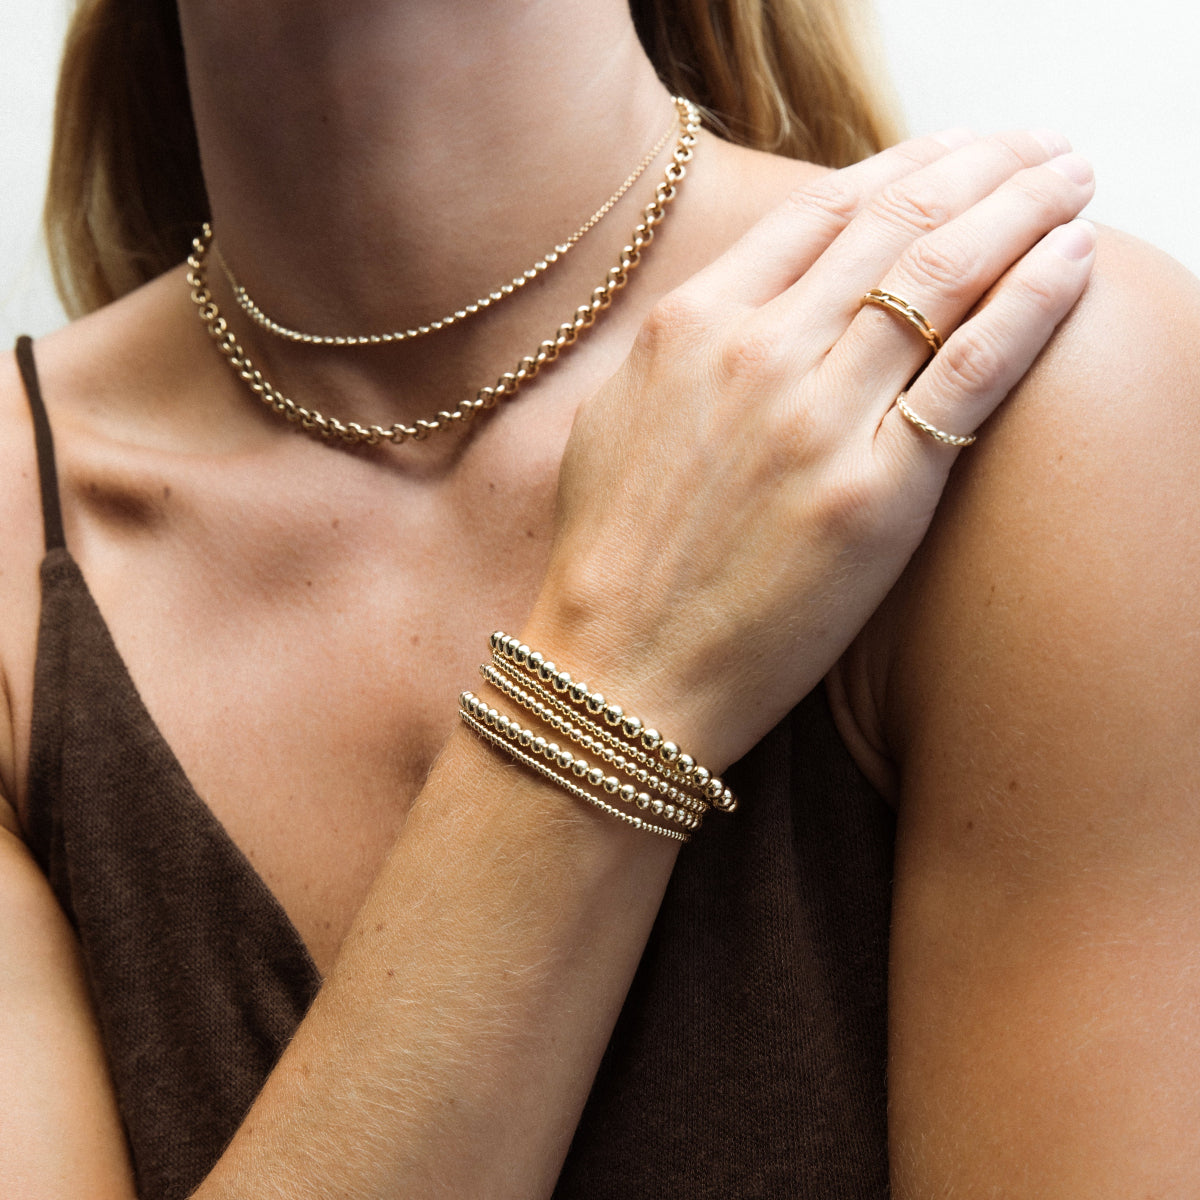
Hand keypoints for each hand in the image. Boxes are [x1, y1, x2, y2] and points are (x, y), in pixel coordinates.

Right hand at [525, 130, 1095, 768]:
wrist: (619, 674)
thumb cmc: (613, 559)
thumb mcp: (620, 420)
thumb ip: (690, 344)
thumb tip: (760, 296)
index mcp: (688, 328)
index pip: (819, 212)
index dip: (901, 167)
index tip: (954, 153)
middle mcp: (755, 353)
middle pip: (892, 223)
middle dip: (980, 167)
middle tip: (1037, 147)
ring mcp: (816, 419)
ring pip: (943, 276)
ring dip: (1022, 209)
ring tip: (1071, 179)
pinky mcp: (876, 493)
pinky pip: (971, 369)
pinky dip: (1032, 300)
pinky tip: (1073, 255)